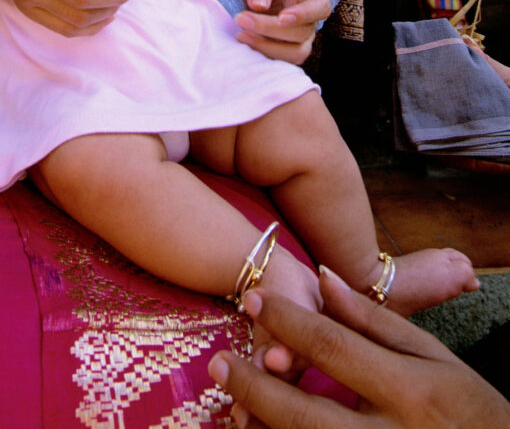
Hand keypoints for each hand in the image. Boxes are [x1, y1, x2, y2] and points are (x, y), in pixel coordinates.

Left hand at [208, 270, 509, 428]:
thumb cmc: (471, 411)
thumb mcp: (435, 358)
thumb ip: (375, 321)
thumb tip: (323, 277)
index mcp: (411, 391)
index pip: (334, 347)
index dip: (288, 320)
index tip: (253, 300)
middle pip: (305, 413)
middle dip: (255, 386)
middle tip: (219, 363)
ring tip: (229, 406)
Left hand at [234, 0, 329, 63]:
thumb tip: (258, 5)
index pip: (319, 7)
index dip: (305, 14)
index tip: (281, 17)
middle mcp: (310, 21)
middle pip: (302, 33)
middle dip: (270, 29)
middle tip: (241, 19)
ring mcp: (301, 40)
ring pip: (295, 53)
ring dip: (267, 47)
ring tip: (241, 35)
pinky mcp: (286, 53)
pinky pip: (281, 63)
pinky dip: (262, 55)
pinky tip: (243, 44)